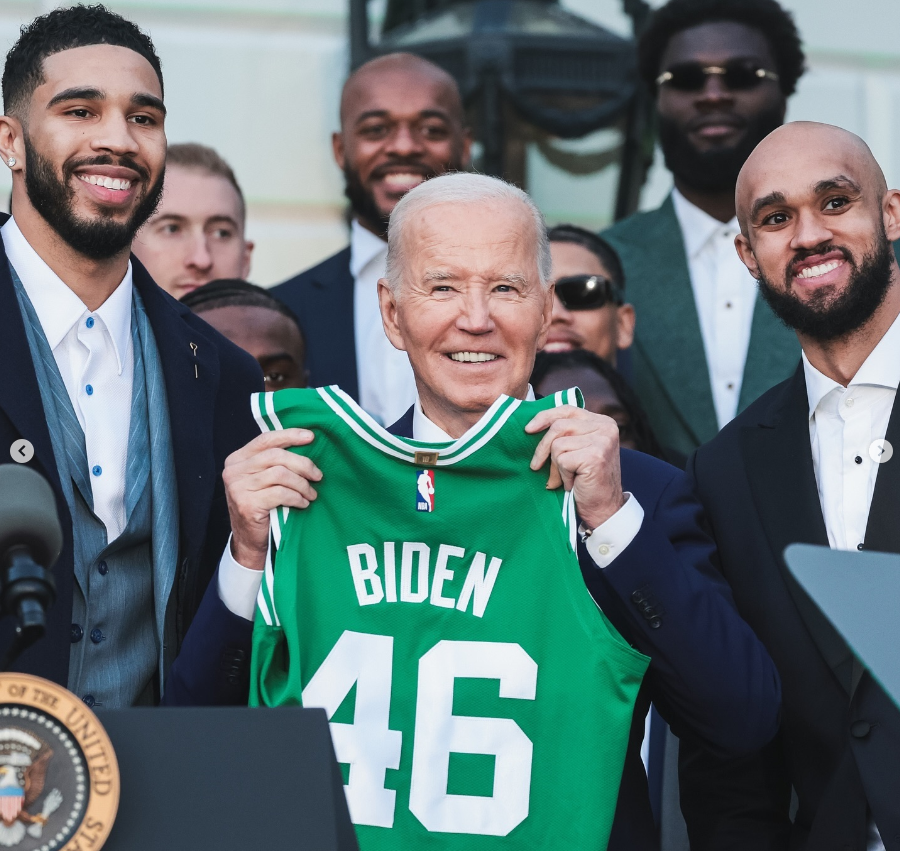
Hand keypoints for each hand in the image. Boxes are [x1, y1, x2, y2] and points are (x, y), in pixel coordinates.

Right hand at [223, 429, 321, 570]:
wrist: (249, 541)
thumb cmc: (262, 506)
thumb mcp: (263, 479)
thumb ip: (275, 462)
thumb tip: (307, 443)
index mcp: (237, 459)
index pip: (266, 440)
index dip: (290, 435)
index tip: (311, 437)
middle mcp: (234, 471)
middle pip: (276, 456)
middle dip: (303, 464)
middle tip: (318, 475)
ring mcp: (238, 488)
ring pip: (281, 474)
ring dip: (302, 484)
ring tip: (311, 493)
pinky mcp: (247, 504)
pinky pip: (281, 493)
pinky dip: (297, 497)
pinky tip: (303, 503)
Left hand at [525, 406, 624, 529]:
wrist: (604, 508)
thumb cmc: (586, 480)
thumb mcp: (577, 449)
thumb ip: (565, 434)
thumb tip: (532, 426)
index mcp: (602, 421)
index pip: (567, 410)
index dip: (545, 417)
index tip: (528, 429)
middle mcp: (605, 427)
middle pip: (558, 426)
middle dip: (542, 448)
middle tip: (537, 466)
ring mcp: (602, 440)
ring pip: (558, 444)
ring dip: (555, 466)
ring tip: (565, 478)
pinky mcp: (595, 455)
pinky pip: (562, 460)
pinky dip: (562, 475)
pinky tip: (573, 483)